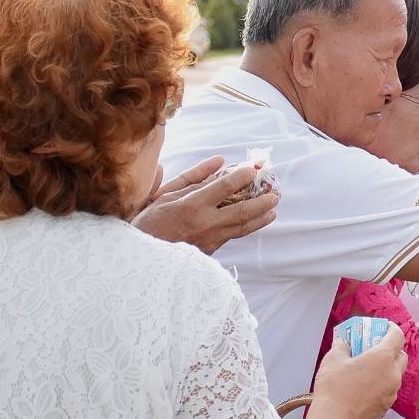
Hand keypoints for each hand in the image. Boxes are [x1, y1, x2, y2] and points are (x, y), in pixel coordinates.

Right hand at [133, 155, 278, 253]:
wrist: (143, 257)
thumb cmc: (151, 221)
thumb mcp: (167, 194)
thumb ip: (195, 177)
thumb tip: (220, 162)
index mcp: (191, 206)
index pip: (224, 187)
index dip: (242, 176)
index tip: (254, 169)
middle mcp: (204, 224)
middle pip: (242, 211)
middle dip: (262, 201)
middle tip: (275, 194)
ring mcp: (209, 240)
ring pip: (242, 228)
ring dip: (261, 218)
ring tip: (273, 210)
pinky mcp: (210, 252)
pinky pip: (232, 236)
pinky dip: (246, 227)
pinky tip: (255, 221)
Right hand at [311, 330, 408, 418]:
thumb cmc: (335, 386)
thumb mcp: (333, 358)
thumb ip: (342, 346)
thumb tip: (343, 342)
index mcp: (384, 358)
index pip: (397, 336)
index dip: (392, 328)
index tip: (384, 326)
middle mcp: (393, 374)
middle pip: (401, 356)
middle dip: (392, 349)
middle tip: (376, 348)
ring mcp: (392, 392)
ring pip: (396, 375)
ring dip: (387, 368)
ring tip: (369, 369)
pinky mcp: (386, 407)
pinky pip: (389, 390)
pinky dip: (382, 384)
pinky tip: (366, 387)